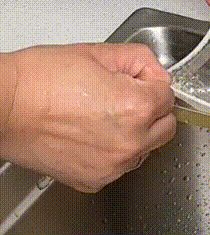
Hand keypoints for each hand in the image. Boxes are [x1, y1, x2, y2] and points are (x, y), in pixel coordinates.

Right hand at [0, 43, 175, 191]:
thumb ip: (140, 61)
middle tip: (125, 99)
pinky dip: (112, 153)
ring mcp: (114, 166)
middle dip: (152, 111)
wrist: (3, 107)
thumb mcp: (98, 53)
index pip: (169, 96)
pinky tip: (90, 136)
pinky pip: (120, 166)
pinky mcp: (96, 180)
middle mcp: (131, 142)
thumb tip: (156, 72)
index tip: (136, 82)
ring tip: (102, 118)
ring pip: (145, 149)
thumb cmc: (40, 80)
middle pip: (166, 127)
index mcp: (137, 107)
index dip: (151, 84)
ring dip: (136, 134)